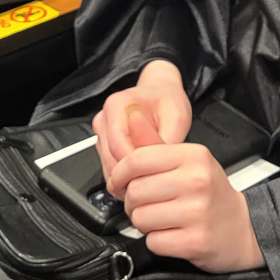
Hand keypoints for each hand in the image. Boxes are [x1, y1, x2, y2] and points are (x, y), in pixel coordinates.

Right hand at [92, 59, 191, 185]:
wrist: (161, 93)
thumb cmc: (168, 101)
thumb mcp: (177, 118)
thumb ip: (164, 142)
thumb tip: (156, 167)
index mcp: (117, 105)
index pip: (118, 145)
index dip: (134, 167)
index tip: (151, 179)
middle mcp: (105, 118)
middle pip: (110, 159)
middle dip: (130, 176)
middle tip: (152, 186)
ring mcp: (102, 131)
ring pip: (107, 165)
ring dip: (126, 177)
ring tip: (149, 181)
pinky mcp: (104, 142)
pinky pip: (109, 165)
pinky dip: (123, 174)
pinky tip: (141, 175)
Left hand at [105, 106, 264, 271]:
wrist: (243, 228)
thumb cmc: (210, 193)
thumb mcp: (188, 161)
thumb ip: (155, 143)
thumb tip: (131, 117)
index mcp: (194, 156)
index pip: (138, 159)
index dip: (120, 174)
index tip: (119, 182)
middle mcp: (197, 181)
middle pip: (135, 191)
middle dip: (132, 202)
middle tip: (146, 204)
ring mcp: (197, 213)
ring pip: (141, 219)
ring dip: (143, 223)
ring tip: (161, 219)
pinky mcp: (195, 241)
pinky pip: (153, 242)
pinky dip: (156, 241)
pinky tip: (172, 234)